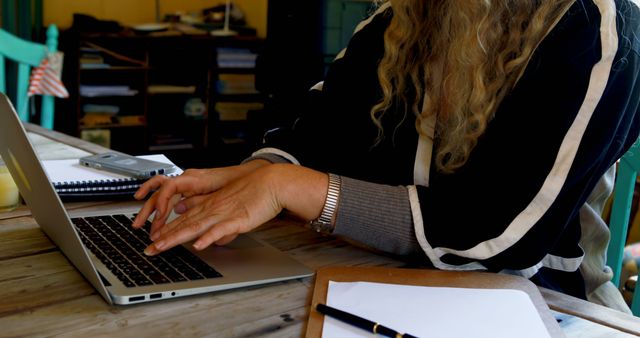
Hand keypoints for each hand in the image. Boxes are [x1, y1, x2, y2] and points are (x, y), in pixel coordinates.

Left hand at [133, 163, 327, 254]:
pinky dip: (208, 238)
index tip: (153, 240)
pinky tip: (198, 245)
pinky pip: (220, 229)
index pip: (183, 219)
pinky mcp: (237, 218)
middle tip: (148, 249)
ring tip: (161, 247)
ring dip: (176, 237)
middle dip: (164, 238)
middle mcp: (212, 209)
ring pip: (195, 226)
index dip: (166, 230)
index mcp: (210, 205)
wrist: (272, 183)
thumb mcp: (229, 201)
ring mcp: (223, 213)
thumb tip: (198, 220)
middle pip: (183, 224)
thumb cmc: (255, 192)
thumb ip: (212, 209)